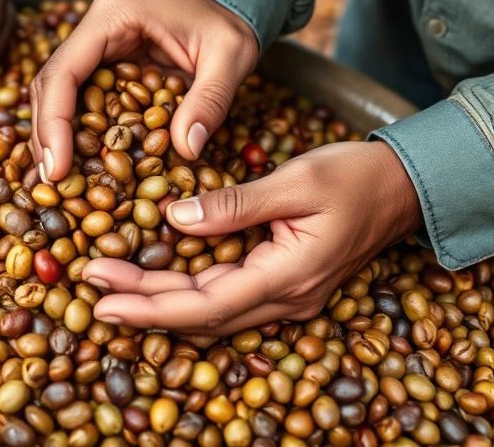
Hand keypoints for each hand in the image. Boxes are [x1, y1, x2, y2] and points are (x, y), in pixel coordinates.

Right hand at [30, 0, 258, 181]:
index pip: (65, 71)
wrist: (231, 0)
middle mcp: (96, 28)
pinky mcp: (106, 65)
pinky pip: (81, 100)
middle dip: (47, 135)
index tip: (58, 168)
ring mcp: (98, 45)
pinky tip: (80, 164)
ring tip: (58, 181)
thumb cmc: (230, 22)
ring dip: (56, 136)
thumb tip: (186, 149)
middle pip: (50, 84)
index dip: (54, 122)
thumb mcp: (231, 58)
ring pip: (58, 94)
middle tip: (53, 183)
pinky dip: (78, 132)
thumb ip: (211, 100)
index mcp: (114, 15)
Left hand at [81, 141, 422, 335]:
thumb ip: (235, 205)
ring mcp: (287, 298)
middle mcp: (286, 300)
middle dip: (141, 305)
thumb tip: (174, 219)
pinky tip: (155, 284)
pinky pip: (226, 300)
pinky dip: (186, 295)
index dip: (148, 305)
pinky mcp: (283, 285)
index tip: (101, 292)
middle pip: (200, 316)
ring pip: (211, 313)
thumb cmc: (355, 177)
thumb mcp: (296, 181)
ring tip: (110, 286)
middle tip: (89, 286)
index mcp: (289, 277)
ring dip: (160, 303)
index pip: (204, 305)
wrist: (404, 189)